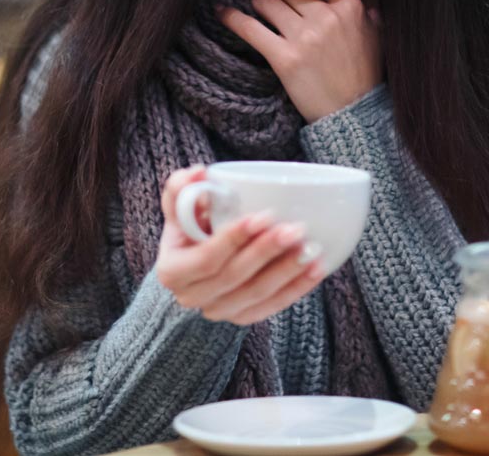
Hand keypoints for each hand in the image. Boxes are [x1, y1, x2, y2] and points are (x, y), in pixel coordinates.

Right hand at [156, 165, 325, 323]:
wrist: (195, 257)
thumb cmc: (190, 225)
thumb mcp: (179, 204)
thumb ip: (181, 187)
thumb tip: (198, 173)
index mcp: (172, 271)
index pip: (206, 259)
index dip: (234, 240)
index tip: (262, 216)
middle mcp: (192, 297)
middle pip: (234, 277)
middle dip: (266, 253)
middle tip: (294, 229)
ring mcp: (219, 310)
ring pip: (257, 294)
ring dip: (287, 271)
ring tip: (311, 247)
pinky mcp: (243, 316)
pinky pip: (272, 306)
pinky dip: (296, 288)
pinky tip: (316, 269)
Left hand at [218, 0, 381, 122]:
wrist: (354, 114)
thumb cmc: (364, 76)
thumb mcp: (376, 34)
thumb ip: (366, 7)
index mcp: (349, 6)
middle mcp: (327, 16)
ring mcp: (305, 37)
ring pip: (268, 2)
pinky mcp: (285, 58)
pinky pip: (252, 29)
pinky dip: (233, 18)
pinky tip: (220, 10)